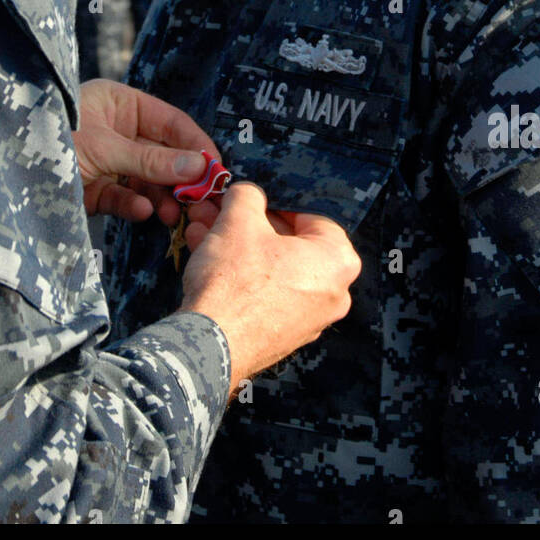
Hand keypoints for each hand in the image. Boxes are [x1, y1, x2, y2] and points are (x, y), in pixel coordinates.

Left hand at [72, 79, 216, 221]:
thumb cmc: (51, 142)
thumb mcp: (102, 148)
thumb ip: (150, 160)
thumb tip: (199, 167)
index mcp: (118, 103)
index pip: (169, 122)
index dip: (195, 145)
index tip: (215, 169)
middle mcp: (116, 129)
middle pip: (161, 153)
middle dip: (180, 177)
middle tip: (201, 199)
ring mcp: (105, 160)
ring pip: (145, 179)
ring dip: (161, 197)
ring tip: (172, 214)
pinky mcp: (94, 189)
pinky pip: (122, 197)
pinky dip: (134, 205)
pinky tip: (142, 212)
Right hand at [178, 183, 360, 397]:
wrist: (209, 346)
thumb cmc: (235, 281)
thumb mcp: (239, 220)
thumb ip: (248, 195)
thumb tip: (248, 193)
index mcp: (338, 260)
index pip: (311, 214)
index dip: (274, 200)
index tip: (249, 197)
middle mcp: (332, 292)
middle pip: (287, 241)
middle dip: (247, 222)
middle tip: (219, 208)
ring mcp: (307, 318)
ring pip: (270, 266)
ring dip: (234, 243)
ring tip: (201, 227)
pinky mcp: (281, 334)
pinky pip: (263, 292)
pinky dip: (237, 272)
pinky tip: (204, 253)